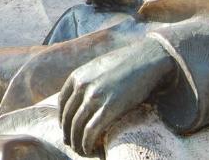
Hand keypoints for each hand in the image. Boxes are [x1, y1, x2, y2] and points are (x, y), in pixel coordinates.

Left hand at [59, 39, 175, 155]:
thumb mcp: (98, 67)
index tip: (65, 127)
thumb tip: (83, 98)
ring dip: (76, 141)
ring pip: (77, 126)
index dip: (62, 118)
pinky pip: (91, 131)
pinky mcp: (109, 107)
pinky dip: (87, 143)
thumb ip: (87, 81)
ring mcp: (95, 97)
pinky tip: (88, 149)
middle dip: (68, 133)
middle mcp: (82, 86)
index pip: (62, 102)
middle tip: (70, 143)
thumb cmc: (126, 63)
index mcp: (77, 75)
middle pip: (68, 116)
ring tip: (79, 150)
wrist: (146, 58)